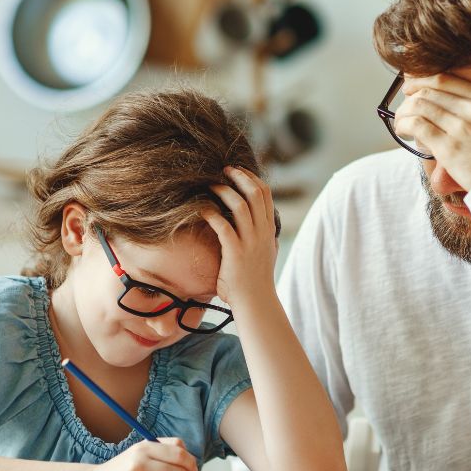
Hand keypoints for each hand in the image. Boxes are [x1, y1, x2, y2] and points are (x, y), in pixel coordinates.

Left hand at [204, 166, 277, 308]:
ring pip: (240, 205)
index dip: (251, 177)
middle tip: (223, 169)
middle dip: (239, 176)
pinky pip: (223, 226)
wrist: (255, 301)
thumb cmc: (256, 279)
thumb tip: (264, 222)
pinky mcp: (235, 252)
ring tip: (211, 186)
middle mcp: (262, 232)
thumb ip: (265, 235)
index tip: (238, 171)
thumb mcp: (268, 252)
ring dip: (224, 192)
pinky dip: (211, 214)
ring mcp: (250, 242)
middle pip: (255, 193)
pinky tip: (201, 210)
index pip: (266, 194)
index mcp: (269, 229)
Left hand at [394, 73, 470, 189]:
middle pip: (430, 89)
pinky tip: (402, 130)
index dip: (427, 79)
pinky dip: (404, 124)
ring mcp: (460, 127)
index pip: (449, 80)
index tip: (417, 84)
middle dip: (412, 92)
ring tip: (402, 119)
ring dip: (405, 110)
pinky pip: (416, 125)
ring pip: (419, 105)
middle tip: (405, 99)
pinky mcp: (448, 148)